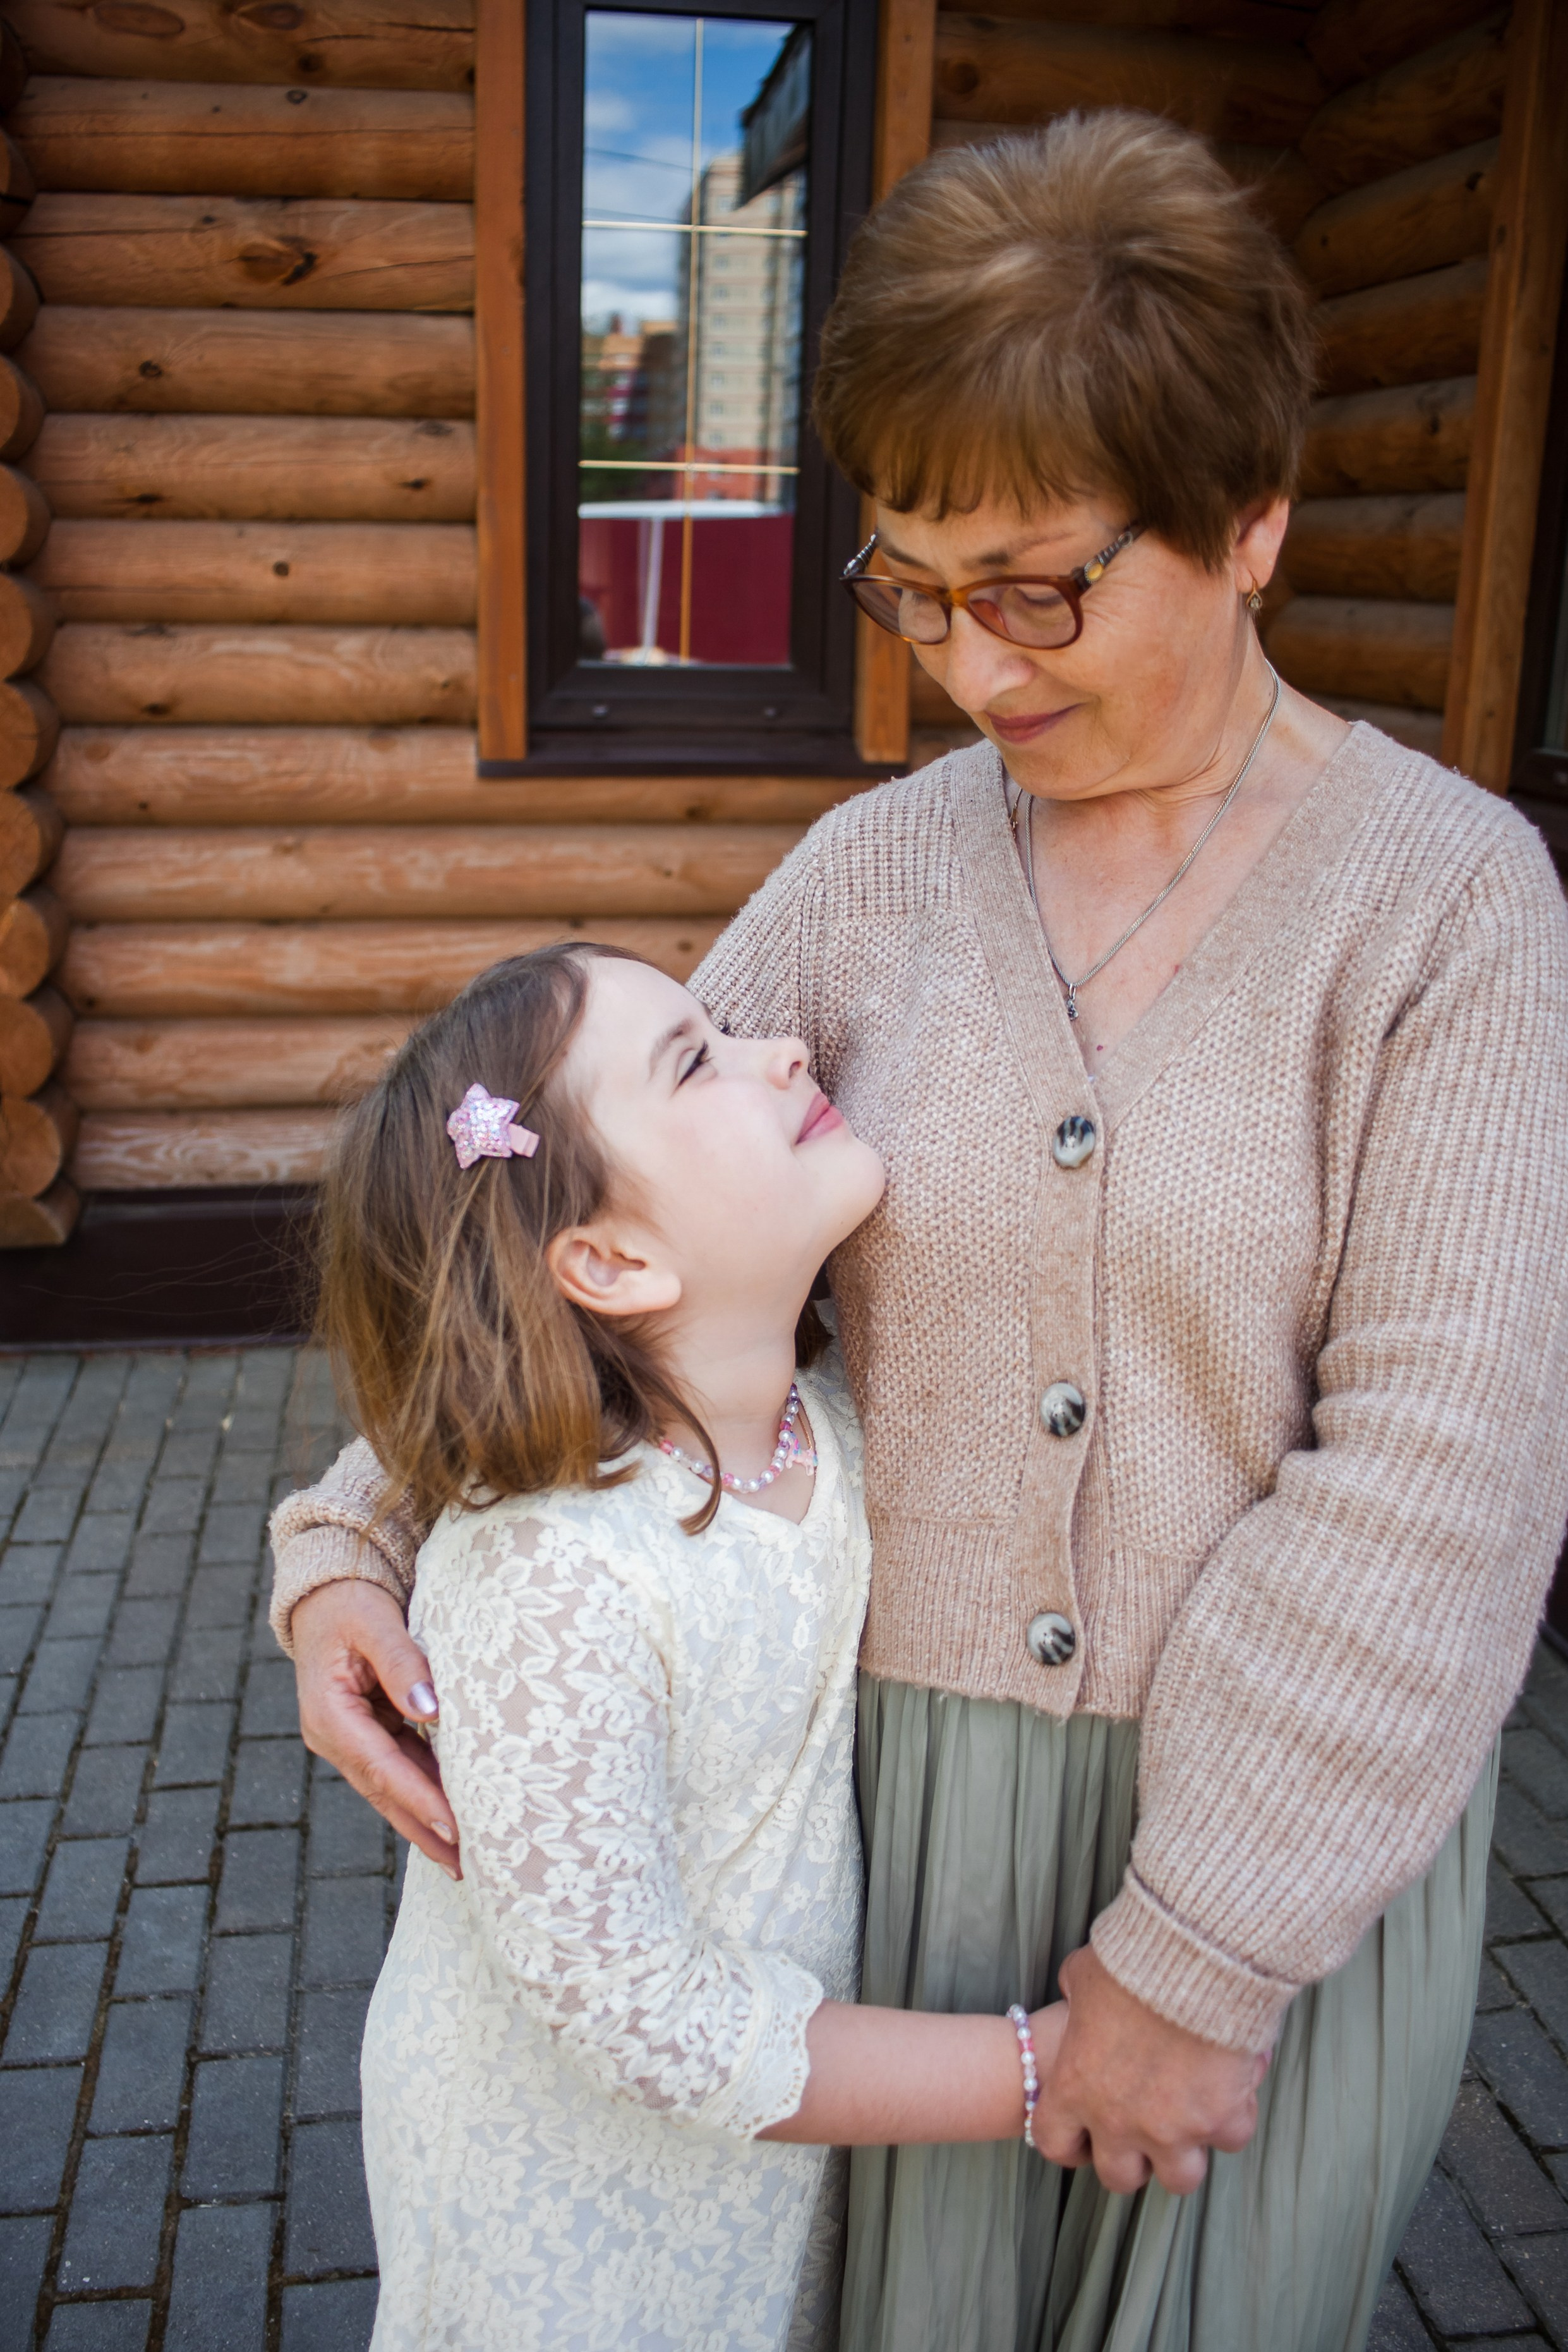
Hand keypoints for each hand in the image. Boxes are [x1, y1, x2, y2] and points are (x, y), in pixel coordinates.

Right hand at [291, 1581, 460, 1875]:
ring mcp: (348, 1739)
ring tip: (465, 1856)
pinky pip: (397, 1770)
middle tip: (467, 1866)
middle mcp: (334, 1737)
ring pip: (391, 1789)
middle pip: (384, 1792)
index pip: (381, 1766)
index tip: (454, 1826)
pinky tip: (452, 1814)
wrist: (326, 1595)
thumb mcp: (374, 1623)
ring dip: (425, 1820)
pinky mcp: (367, 1734)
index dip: (418, 1798)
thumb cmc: (350, 1604)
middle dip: (424, 1829)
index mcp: (329, 1715)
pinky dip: (423, 1793)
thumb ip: (402, 1663)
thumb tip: (431, 1709)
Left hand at [1035, 1945, 1264, 2195]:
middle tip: (1147, 2126)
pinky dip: (1234, 2115)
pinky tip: (1233, 2082)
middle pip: (1121, 2176)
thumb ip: (1076, 1997)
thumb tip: (1077, 1996)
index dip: (1072, 2140)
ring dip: (1187, 2149)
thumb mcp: (1084, 1973)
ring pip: (1181, 2176)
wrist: (1192, 1955)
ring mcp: (1173, 2128)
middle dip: (1135, 2156)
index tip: (1087, 2131)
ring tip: (1193, 2113)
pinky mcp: (1221, 2118)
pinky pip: (1231, 2138)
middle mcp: (1120, 2120)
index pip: (1055, 2143)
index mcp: (1077, 2087)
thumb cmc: (1132, 1959)